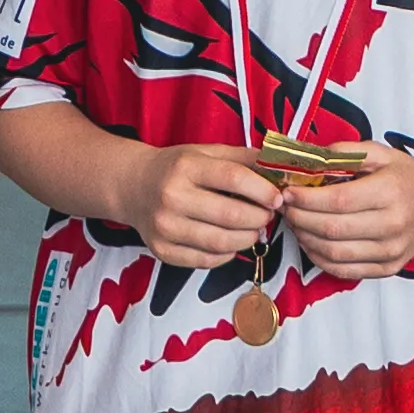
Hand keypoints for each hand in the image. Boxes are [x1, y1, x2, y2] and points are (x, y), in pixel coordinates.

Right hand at [128, 142, 284, 269]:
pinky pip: (205, 260)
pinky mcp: (161, 249)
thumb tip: (280, 168)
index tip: (277, 197)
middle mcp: (171, 196)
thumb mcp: (205, 152)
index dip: (262, 190)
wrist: (132, 187)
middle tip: (267, 215)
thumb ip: (242, 158)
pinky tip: (231, 243)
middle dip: (259, 218)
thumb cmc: (176, 168)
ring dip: (247, 239)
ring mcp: (164, 226)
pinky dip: (227, 255)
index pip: (233, 178)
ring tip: (253, 230)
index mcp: (185, 166)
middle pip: (231, 215)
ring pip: (221, 243)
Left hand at [272, 144, 413, 278]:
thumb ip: (342, 153)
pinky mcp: (389, 268)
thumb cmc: (403, 176)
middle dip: (299, 218)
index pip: (338, 201)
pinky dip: (319, 258)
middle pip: (332, 229)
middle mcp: (393, 225)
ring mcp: (392, 251)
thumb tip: (305, 160)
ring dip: (305, 239)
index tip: (287, 192)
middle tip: (284, 207)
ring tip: (294, 222)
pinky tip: (309, 241)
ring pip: (335, 253)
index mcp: (390, 192)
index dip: (306, 199)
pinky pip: (345, 270)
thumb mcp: (378, 153)